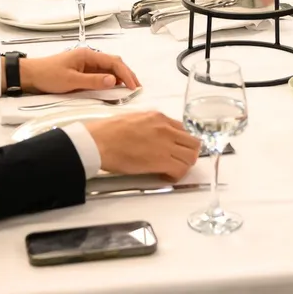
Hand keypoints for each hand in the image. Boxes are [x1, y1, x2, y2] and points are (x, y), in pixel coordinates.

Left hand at [18, 47, 140, 93]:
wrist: (30, 75)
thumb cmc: (49, 76)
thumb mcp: (71, 80)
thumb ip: (94, 81)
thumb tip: (114, 80)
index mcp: (88, 55)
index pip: (114, 62)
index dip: (126, 74)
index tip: (133, 87)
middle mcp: (90, 57)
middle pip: (114, 63)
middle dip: (127, 74)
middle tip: (136, 88)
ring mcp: (87, 63)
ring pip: (109, 69)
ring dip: (120, 78)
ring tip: (128, 89)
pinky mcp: (83, 71)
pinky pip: (101, 74)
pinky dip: (110, 80)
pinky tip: (114, 88)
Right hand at [86, 111, 200, 180]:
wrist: (99, 141)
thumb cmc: (108, 131)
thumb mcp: (133, 118)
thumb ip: (148, 124)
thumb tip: (151, 134)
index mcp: (158, 117)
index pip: (182, 129)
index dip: (180, 142)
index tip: (174, 149)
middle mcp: (166, 129)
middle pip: (193, 142)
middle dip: (188, 153)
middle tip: (178, 161)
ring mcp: (166, 144)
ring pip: (191, 156)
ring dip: (185, 164)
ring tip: (172, 170)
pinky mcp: (161, 160)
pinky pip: (181, 169)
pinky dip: (177, 175)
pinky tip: (166, 176)